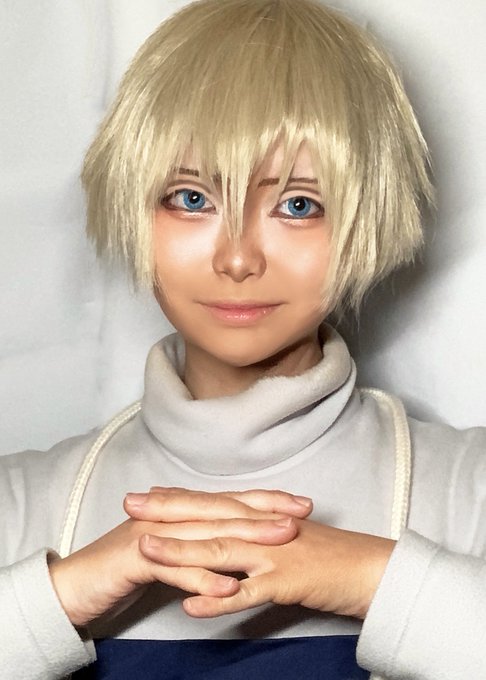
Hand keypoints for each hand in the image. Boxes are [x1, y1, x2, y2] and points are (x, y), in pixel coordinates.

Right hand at [49, 489, 311, 626]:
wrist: (74, 585)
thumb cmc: (124, 569)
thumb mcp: (170, 553)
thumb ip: (198, 544)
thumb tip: (233, 547)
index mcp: (179, 512)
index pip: (229, 501)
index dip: (265, 499)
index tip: (301, 503)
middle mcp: (169, 516)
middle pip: (223, 510)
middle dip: (265, 511)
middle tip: (301, 514)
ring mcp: (152, 534)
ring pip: (205, 533)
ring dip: (245, 537)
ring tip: (280, 539)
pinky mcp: (134, 560)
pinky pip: (173, 569)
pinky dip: (202, 577)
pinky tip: (229, 586)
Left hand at [139, 518, 396, 619]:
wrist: (371, 568)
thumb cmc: (333, 555)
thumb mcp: (290, 539)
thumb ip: (259, 539)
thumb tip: (232, 542)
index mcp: (262, 518)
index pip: (213, 504)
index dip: (178, 499)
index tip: (146, 494)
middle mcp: (263, 530)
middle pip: (209, 518)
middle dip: (166, 512)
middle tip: (130, 505)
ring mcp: (273, 554)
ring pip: (221, 550)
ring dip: (181, 550)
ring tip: (145, 549)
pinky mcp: (287, 581)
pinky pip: (249, 592)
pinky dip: (219, 598)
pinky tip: (191, 605)